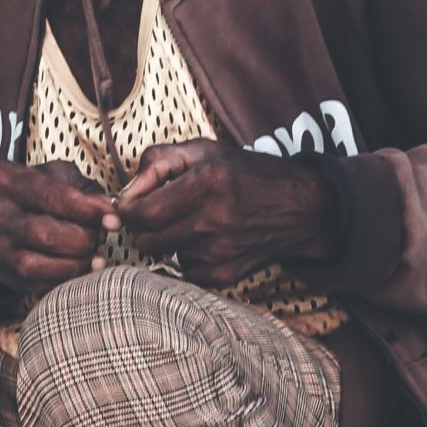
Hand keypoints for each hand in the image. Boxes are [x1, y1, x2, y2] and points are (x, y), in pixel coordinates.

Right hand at [0, 160, 115, 295]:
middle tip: (99, 237)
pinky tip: (78, 272)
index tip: (113, 219)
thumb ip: (79, 188)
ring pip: (35, 265)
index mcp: (5, 180)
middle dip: (83, 239)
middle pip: (45, 234)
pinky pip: (33, 285)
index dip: (89, 211)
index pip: (52, 196)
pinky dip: (63, 281)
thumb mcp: (46, 176)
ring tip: (95, 258)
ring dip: (75, 265)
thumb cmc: (25, 195)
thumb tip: (108, 210)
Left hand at [114, 139, 339, 287]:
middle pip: (145, 240)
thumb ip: (158, 162)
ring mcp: (219, 253)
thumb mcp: (204, 151)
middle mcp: (211, 222)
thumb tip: (126, 190)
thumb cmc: (247, 174)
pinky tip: (204, 241)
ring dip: (165, 242)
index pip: (140, 214)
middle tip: (156, 213)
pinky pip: (183, 272)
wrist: (301, 209)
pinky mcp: (225, 275)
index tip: (132, 204)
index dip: (128, 210)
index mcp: (205, 185)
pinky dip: (185, 257)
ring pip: (162, 256)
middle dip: (142, 227)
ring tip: (187, 223)